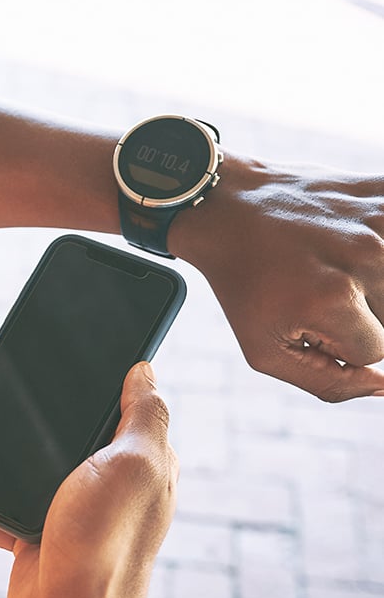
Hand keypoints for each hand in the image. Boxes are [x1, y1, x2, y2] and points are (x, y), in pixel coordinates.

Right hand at [0, 340, 178, 597]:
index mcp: (132, 453)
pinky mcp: (28, 532)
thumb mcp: (136, 465)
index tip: (35, 336)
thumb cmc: (108, 541)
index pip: (102, 392)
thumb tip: (145, 370)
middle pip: (45, 419)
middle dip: (4, 389)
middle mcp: (98, 475)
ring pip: (7, 457)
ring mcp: (60, 504)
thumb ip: (144, 414)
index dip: (71, 363)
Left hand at [172, 156, 383, 401]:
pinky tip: (352, 246)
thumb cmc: (245, 285)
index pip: (375, 352)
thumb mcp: (264, 350)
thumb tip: (383, 387)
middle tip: (319, 289)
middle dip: (360, 315)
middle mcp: (368, 256)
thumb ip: (328, 382)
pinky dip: (380, 252)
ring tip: (333, 268)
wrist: (228, 210)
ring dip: (373, 285)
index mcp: (334, 298)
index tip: (307, 316)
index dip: (339, 343)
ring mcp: (381, 221)